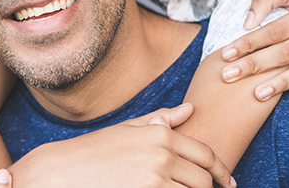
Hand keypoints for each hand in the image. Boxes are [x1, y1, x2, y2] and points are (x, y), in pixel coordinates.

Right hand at [8, 103, 234, 187]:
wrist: (61, 173)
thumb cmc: (93, 152)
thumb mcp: (127, 129)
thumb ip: (161, 119)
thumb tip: (189, 109)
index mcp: (160, 134)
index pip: (205, 154)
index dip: (220, 170)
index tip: (227, 182)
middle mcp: (162, 155)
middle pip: (202, 180)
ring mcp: (155, 179)